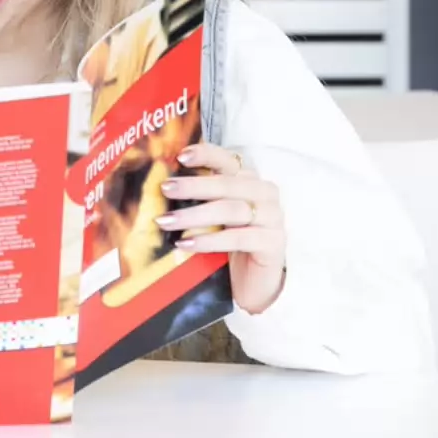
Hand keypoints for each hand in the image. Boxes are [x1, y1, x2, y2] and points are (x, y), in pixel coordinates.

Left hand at [158, 144, 287, 314]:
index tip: (181, 156)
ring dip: (195, 215)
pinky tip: (185, 244)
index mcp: (251, 180)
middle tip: (165, 189)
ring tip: (166, 222)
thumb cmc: (231, 244)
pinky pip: (238, 238)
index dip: (207, 155)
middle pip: (228, 184)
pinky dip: (209, 240)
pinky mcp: (273, 243)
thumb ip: (201, 198)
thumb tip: (164, 184)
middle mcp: (266, 194)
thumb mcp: (215, 217)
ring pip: (231, 210)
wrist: (255, 283)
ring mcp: (273, 218)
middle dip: (194, 186)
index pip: (229, 160)